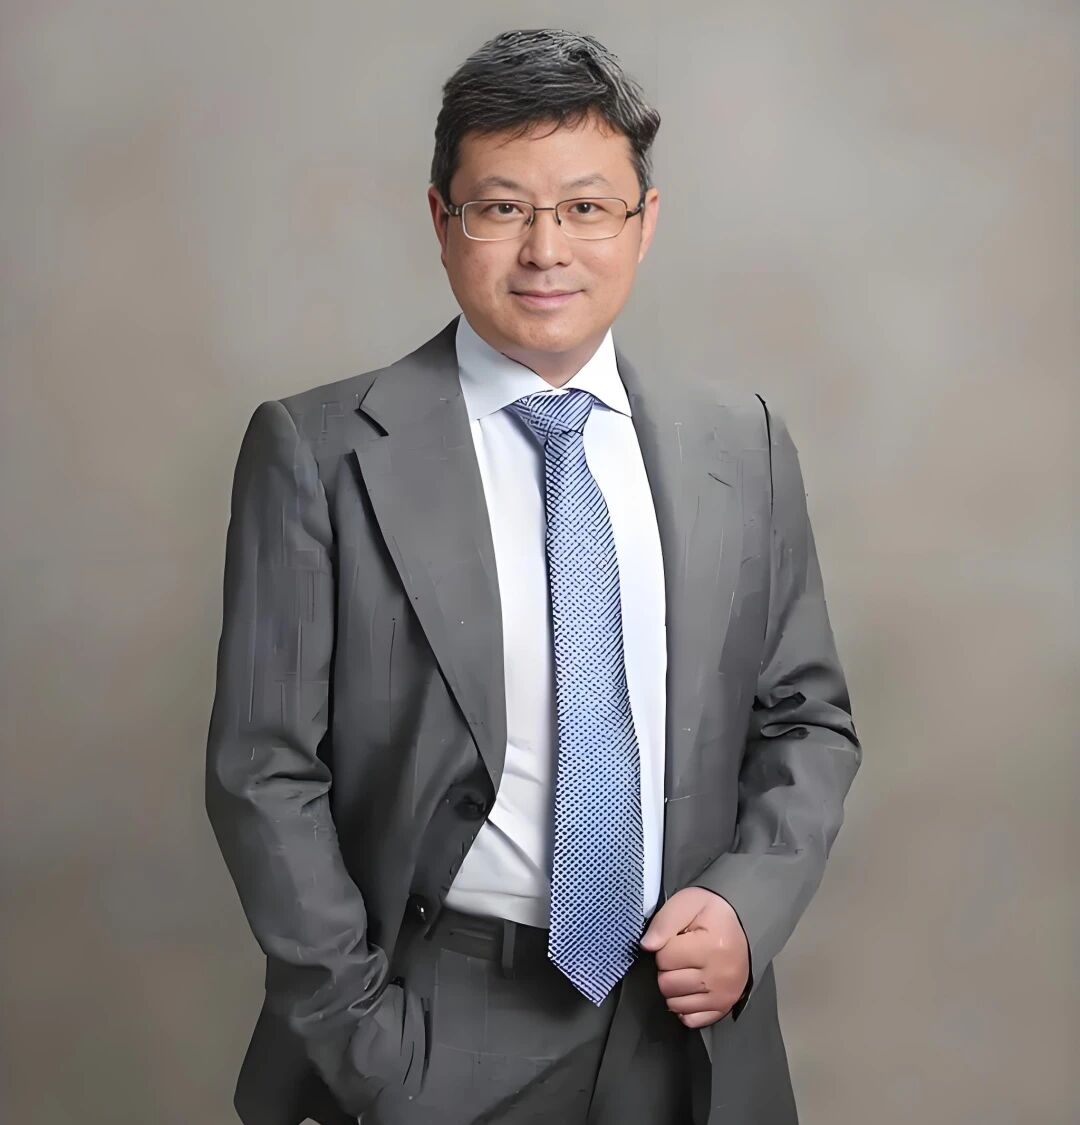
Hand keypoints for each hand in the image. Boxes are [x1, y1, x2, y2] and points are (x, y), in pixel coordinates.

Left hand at [639, 886, 749, 1028]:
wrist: (743, 926)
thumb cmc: (712, 913)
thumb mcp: (688, 902)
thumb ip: (664, 922)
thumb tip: (646, 946)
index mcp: (712, 947)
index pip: (664, 957)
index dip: (663, 946)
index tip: (677, 938)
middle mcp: (719, 976)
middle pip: (667, 984)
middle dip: (666, 968)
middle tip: (680, 955)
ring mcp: (723, 996)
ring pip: (675, 1005)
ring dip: (674, 988)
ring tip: (686, 969)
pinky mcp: (724, 1008)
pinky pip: (691, 1020)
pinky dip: (685, 1007)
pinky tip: (690, 989)